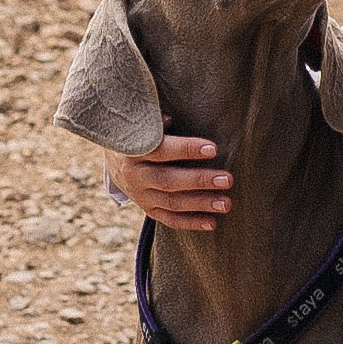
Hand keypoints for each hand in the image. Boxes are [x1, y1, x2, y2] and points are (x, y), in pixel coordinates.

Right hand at [103, 135, 230, 226]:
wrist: (115, 160)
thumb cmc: (139, 136)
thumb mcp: (141, 125)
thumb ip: (155, 123)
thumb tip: (170, 120)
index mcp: (134, 152)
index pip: (162, 151)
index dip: (187, 149)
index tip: (213, 149)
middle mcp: (136, 176)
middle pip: (169, 180)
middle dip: (200, 181)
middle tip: (227, 180)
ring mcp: (141, 196)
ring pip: (172, 203)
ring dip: (200, 204)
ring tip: (226, 203)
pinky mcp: (148, 209)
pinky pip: (169, 220)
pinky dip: (190, 223)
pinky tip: (212, 223)